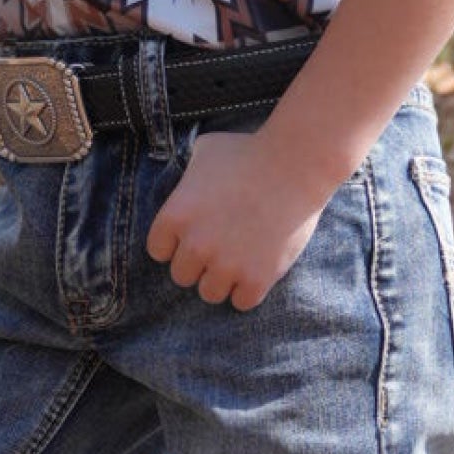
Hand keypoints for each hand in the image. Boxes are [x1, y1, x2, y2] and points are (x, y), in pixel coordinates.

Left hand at [144, 129, 326, 310]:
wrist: (296, 165)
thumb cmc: (250, 151)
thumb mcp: (206, 150)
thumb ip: (188, 171)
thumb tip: (187, 180)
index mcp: (175, 216)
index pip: (158, 251)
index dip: (176, 243)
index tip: (196, 234)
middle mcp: (195, 245)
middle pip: (182, 276)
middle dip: (199, 263)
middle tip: (222, 246)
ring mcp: (226, 265)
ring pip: (210, 294)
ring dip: (222, 280)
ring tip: (240, 259)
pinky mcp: (257, 279)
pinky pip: (242, 302)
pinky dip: (249, 290)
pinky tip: (257, 270)